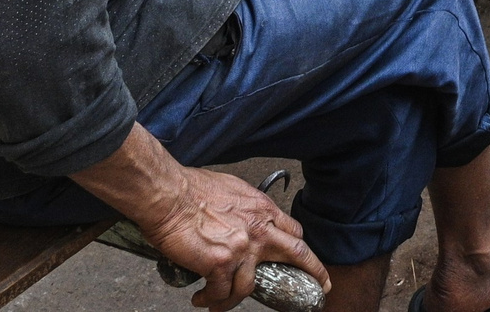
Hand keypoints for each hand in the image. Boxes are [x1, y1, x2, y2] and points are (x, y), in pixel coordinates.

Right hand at [139, 165, 329, 311]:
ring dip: (234, 300)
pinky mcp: (220, 264)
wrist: (168, 196)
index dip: (300, 248)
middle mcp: (258, 230)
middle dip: (313, 271)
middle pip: (296, 254)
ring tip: (219, 304)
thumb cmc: (190, 189)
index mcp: (261, 210)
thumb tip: (242, 218)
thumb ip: (244, 208)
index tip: (305, 258)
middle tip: (321, 286)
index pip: (292, 231)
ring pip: (249, 287)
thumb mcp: (231, 189)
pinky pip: (220, 293)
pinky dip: (210, 300)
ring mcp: (242, 249)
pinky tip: (201, 298)